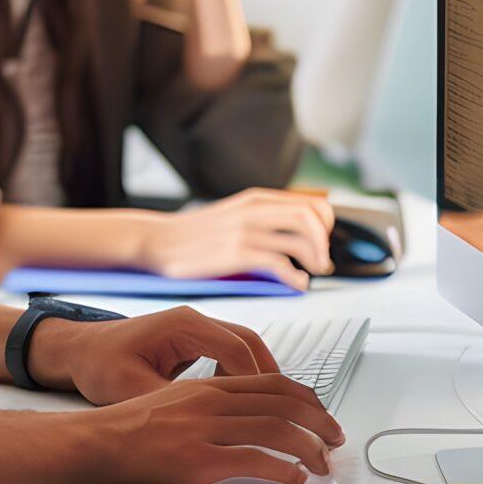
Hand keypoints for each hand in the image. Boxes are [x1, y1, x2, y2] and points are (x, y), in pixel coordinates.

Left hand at [30, 304, 278, 405]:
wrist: (78, 352)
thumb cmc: (98, 364)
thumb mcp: (132, 389)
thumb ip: (170, 402)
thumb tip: (204, 422)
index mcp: (182, 325)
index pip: (235, 348)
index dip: (255, 381)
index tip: (269, 409)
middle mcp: (193, 322)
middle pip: (249, 343)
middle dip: (270, 377)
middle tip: (285, 410)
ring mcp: (194, 330)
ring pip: (244, 348)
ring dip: (260, 377)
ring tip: (274, 410)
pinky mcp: (192, 342)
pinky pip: (230, 355)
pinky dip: (244, 376)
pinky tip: (246, 403)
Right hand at [79, 372, 346, 483]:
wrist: (96, 440)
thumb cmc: (130, 428)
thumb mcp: (177, 402)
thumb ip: (213, 406)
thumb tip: (250, 422)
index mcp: (208, 387)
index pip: (272, 384)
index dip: (306, 399)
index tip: (322, 415)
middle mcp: (211, 401)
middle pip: (282, 404)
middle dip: (318, 422)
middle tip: (335, 439)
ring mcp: (205, 429)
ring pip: (275, 430)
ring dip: (308, 448)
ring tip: (322, 464)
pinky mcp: (199, 459)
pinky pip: (254, 461)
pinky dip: (283, 470)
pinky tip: (295, 479)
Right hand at [139, 190, 336, 288]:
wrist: (156, 240)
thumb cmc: (192, 234)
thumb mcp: (232, 214)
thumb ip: (261, 218)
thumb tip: (295, 234)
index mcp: (256, 199)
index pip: (310, 203)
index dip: (326, 225)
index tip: (323, 243)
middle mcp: (254, 211)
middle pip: (311, 217)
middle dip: (325, 242)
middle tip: (322, 262)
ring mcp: (245, 231)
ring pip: (300, 239)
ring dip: (316, 260)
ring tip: (312, 274)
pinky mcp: (235, 254)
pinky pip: (279, 263)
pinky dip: (296, 277)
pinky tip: (295, 284)